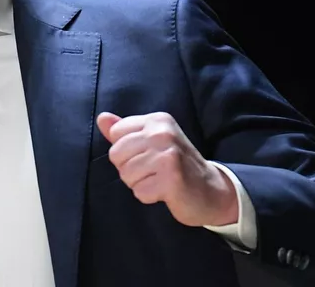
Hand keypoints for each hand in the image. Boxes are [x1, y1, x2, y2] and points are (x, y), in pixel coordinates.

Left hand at [96, 111, 237, 227]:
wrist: (212, 190)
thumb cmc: (177, 165)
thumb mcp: (152, 140)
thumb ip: (125, 130)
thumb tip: (101, 118)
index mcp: (157, 120)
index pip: (115, 133)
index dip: (125, 151)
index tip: (147, 155)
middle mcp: (163, 133)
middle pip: (116, 155)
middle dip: (129, 169)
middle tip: (154, 171)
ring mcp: (168, 154)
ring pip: (126, 174)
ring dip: (140, 183)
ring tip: (160, 180)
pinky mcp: (172, 178)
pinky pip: (139, 191)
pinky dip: (149, 196)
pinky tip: (166, 191)